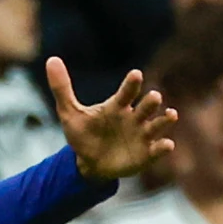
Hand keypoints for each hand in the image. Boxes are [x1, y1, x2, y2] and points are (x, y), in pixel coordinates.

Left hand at [50, 61, 177, 179]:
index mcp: (118, 106)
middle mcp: (134, 118)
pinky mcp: (146, 154)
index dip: (132, 84)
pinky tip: (167, 145)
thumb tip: (51, 60)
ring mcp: (141, 136)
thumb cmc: (82, 134)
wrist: (88, 163)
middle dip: (151, 102)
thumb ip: (62, 88)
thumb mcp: (69, 113)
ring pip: (157, 125)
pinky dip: (163, 147)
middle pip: (146, 107)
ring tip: (171, 114)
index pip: (127, 92)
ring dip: (164, 120)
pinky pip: (157, 150)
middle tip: (154, 96)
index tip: (136, 74)